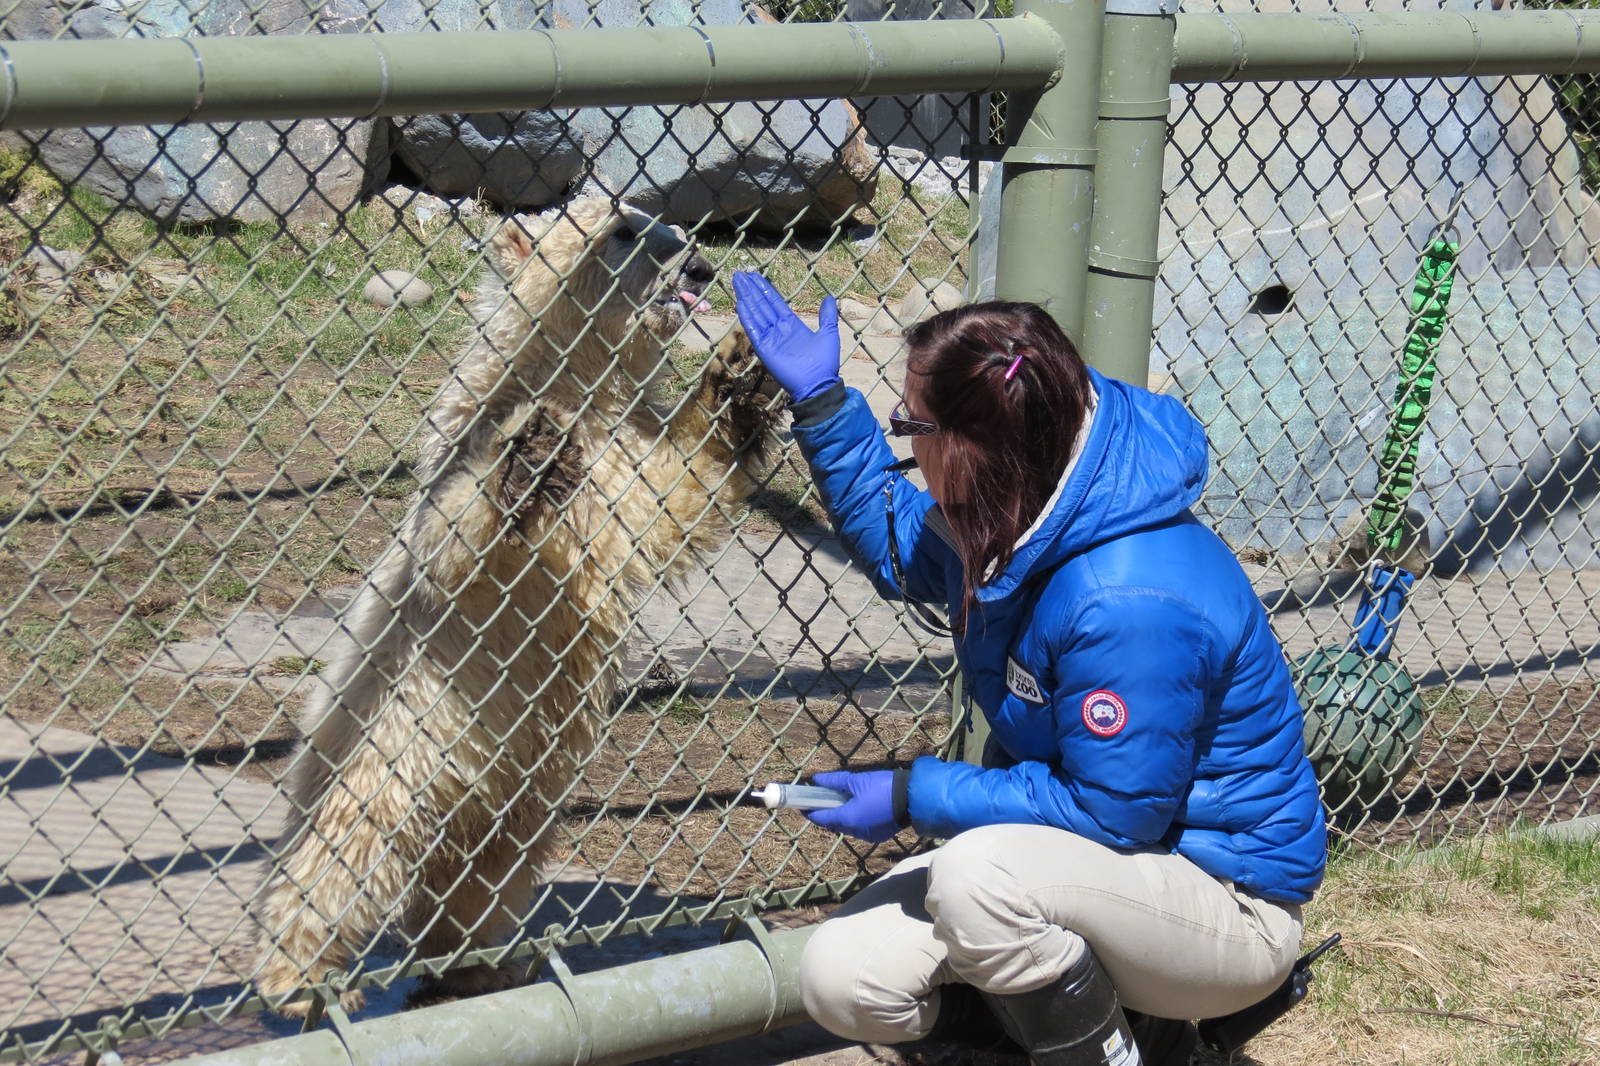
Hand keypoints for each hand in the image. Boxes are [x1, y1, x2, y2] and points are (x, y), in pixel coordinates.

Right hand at [731, 271, 840, 400]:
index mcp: (792, 325)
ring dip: (747, 298)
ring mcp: (770, 339)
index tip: (755, 277)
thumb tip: (830, 298)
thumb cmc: (824, 363)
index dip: (765, 289)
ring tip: (737, 282)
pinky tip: (740, 303)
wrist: (818, 385)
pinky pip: (754, 330)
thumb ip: (827, 316)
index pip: (775, 302)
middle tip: (740, 274)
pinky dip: (747, 317)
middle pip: (762, 305)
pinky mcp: (765, 349)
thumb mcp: (829, 334)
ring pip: (756, 313)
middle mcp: (778, 330)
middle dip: (751, 289)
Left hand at [805, 770, 903, 842]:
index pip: (821, 818)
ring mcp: (867, 836)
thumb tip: (816, 779)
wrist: (912, 798)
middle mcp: (855, 831)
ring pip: (847, 827)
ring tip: (843, 801)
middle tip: (824, 798)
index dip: (810, 811)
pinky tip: (860, 807)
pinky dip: (856, 819)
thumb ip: (834, 781)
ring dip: (842, 816)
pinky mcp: (878, 835)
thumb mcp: (857, 780)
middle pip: (834, 823)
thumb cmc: (883, 788)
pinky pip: (860, 828)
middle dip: (827, 812)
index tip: (802, 804)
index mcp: (847, 819)